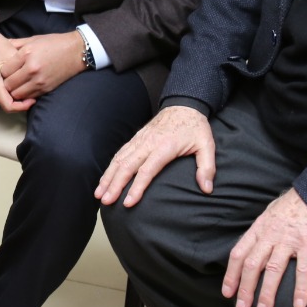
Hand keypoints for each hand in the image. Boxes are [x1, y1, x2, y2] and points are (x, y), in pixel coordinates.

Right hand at [0, 29, 30, 111]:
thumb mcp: (11, 57)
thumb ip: (20, 72)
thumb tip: (32, 83)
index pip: (8, 106)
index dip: (23, 106)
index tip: (33, 100)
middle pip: (5, 105)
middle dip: (20, 103)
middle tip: (33, 95)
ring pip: (2, 100)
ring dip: (14, 98)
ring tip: (26, 89)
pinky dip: (8, 93)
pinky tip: (17, 85)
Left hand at [1, 32, 85, 100]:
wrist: (76, 52)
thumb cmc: (54, 43)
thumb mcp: (32, 40)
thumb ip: (15, 44)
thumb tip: (1, 44)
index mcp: (26, 54)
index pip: (4, 71)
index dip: (2, 72)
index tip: (5, 70)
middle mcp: (32, 69)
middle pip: (8, 85)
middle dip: (5, 83)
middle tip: (7, 80)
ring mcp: (40, 81)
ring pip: (17, 94)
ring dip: (14, 91)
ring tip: (16, 85)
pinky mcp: (46, 88)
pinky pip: (29, 97)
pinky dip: (25, 95)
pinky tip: (26, 88)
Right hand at [95, 105, 215, 206]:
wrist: (184, 104)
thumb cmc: (195, 127)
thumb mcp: (207, 145)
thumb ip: (207, 168)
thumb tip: (207, 189)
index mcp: (165, 147)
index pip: (147, 170)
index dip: (137, 187)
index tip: (129, 203)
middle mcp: (148, 143)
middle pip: (127, 166)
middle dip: (115, 185)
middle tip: (106, 202)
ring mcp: (139, 140)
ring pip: (119, 160)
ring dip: (108, 177)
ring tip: (99, 194)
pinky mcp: (136, 139)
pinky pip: (119, 154)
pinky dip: (110, 167)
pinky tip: (104, 179)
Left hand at [223, 188, 306, 306]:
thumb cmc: (293, 206)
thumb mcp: (270, 215)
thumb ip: (260, 233)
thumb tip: (249, 251)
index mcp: (258, 229)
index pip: (238, 254)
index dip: (231, 275)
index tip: (227, 294)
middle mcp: (270, 235)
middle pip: (252, 265)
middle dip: (245, 289)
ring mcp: (289, 240)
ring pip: (273, 270)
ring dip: (266, 293)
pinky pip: (303, 270)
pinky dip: (301, 289)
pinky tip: (299, 306)